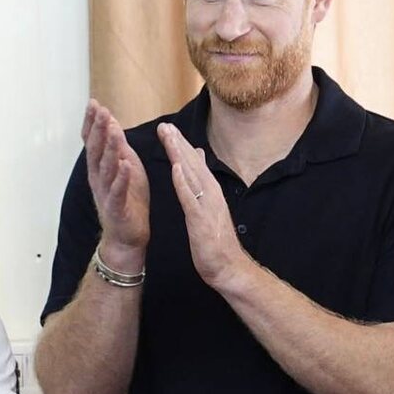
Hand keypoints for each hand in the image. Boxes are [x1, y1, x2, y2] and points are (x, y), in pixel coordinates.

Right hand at [82, 100, 149, 267]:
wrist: (127, 237)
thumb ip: (117, 147)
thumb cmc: (128, 201)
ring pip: (106, 168)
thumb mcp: (125, 168)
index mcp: (100, 168)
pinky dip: (121, 178)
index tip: (94, 104)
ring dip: (110, 148)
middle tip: (100, 111)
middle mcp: (99, 179)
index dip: (92, 123)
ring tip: (114, 130)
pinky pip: (118, 191)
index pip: (93, 142)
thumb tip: (111, 123)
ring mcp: (106, 193)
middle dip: (98, 130)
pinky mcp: (117, 208)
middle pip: (96, 151)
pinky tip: (126, 165)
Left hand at [157, 122, 251, 292]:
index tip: (168, 128)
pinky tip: (175, 168)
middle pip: (192, 164)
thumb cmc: (217, 241)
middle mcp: (211, 194)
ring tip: (168, 138)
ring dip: (180, 155)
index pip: (194, 164)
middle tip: (164, 125)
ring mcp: (207, 206)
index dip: (181, 145)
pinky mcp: (201, 220)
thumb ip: (204, 187)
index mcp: (210, 192)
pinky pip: (191, 198)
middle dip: (178, 144)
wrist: (229, 267)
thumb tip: (200, 165)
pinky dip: (183, 182)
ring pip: (192, 175)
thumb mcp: (209, 211)